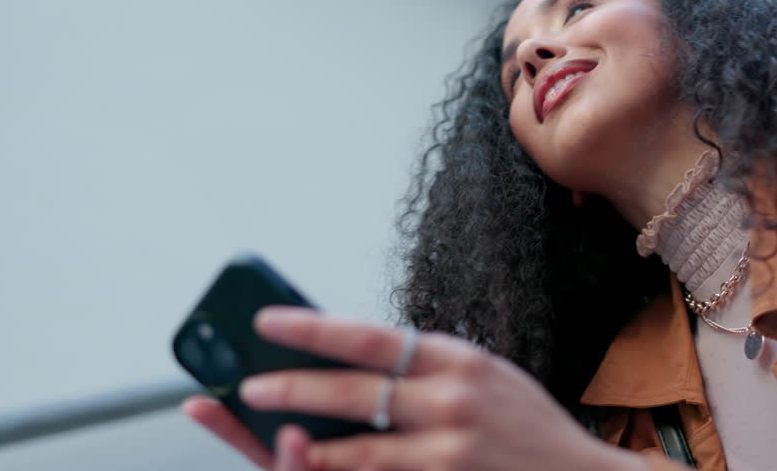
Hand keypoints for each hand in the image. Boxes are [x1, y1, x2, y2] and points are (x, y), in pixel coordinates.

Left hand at [182, 308, 645, 470]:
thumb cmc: (526, 428)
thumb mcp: (485, 377)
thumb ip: (429, 368)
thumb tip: (357, 357)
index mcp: (457, 356)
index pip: (370, 335)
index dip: (313, 328)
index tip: (268, 321)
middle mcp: (453, 395)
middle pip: (355, 388)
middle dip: (294, 385)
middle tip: (250, 384)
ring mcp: (452, 445)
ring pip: (359, 444)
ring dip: (308, 441)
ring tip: (272, 434)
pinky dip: (343, 470)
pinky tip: (317, 461)